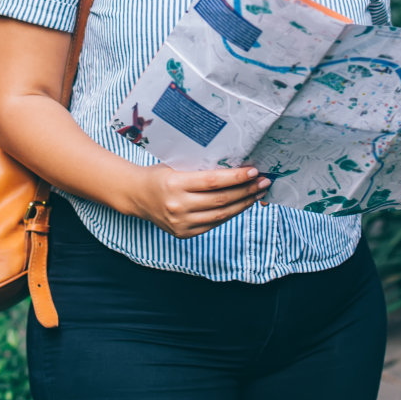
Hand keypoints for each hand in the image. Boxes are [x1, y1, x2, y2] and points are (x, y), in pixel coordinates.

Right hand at [128, 164, 270, 237]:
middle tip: (263, 182)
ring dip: (243, 204)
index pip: (212, 182)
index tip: (253, 171)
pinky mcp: (184, 233)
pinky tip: (241, 204)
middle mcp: (177, 206)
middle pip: (220, 200)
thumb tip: (235, 166)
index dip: (235, 178)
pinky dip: (230, 214)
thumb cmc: (159, 175)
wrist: (137, 195)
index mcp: (174, 184)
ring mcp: (181, 223)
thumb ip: (200, 169)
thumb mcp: (175, 166)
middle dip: (246, 191)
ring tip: (258, 193)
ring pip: (221, 215)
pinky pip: (213, 224)